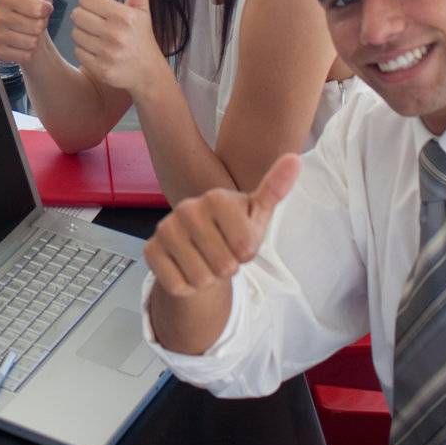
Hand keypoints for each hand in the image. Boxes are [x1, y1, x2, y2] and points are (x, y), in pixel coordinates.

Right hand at [0, 0, 53, 65]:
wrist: (32, 35)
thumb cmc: (36, 9)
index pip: (34, 7)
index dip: (44, 10)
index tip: (42, 8)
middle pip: (32, 26)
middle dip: (40, 26)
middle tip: (35, 22)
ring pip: (27, 42)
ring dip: (35, 40)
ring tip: (30, 33)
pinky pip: (20, 55)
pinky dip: (27, 53)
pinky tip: (23, 45)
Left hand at [70, 0, 158, 92]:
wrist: (149, 73)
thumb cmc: (142, 36)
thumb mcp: (142, 8)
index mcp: (123, 15)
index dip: (91, 4)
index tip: (101, 11)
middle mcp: (115, 33)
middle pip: (77, 15)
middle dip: (85, 19)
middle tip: (98, 25)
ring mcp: (107, 53)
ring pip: (75, 34)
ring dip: (84, 36)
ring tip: (99, 39)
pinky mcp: (100, 69)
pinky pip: (77, 52)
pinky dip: (84, 52)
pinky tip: (98, 53)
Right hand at [144, 156, 300, 297]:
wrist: (199, 247)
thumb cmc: (234, 230)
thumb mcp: (258, 213)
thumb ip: (276, 188)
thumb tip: (295, 158)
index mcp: (216, 198)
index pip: (245, 249)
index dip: (246, 254)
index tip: (239, 241)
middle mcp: (187, 208)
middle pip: (223, 266)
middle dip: (228, 268)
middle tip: (221, 253)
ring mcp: (165, 228)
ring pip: (201, 279)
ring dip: (208, 279)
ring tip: (205, 260)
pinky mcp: (151, 250)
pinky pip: (178, 286)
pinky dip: (187, 286)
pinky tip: (186, 268)